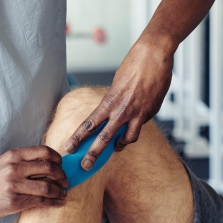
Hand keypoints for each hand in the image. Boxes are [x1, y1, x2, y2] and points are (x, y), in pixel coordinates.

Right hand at [0, 146, 68, 218]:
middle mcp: (15, 168)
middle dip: (63, 175)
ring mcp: (14, 185)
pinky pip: (41, 201)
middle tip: (66, 181)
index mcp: (14, 155)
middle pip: (50, 168)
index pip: (45, 152)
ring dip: (60, 190)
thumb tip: (49, 163)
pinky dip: (54, 202)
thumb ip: (23, 161)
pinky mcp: (14, 202)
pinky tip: (58, 202)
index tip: (62, 165)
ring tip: (63, 193)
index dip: (58, 159)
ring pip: (48, 186)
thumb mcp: (4, 162)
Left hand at [65, 38, 173, 169]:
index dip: (78, 138)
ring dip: (118, 147)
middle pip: (103, 138)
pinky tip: (132, 128)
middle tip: (85, 166)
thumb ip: (115, 102)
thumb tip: (115, 115)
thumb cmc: (134, 65)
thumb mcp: (118, 84)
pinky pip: (139, 128)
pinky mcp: (150, 113)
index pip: (89, 124)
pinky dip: (134, 130)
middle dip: (93, 154)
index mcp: (109, 101)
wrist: (154, 56)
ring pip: (125, 139)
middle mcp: (121, 110)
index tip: (68, 148)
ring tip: (115, 150)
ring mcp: (137, 113)